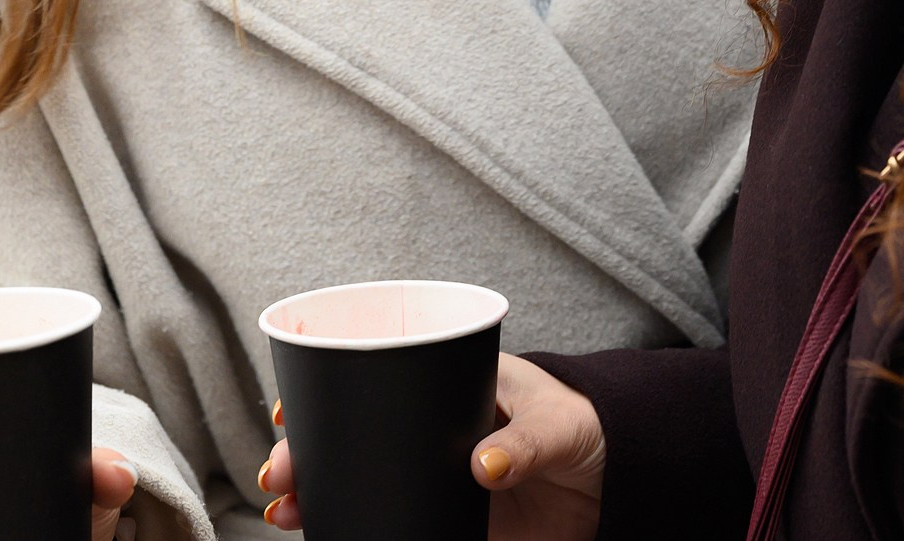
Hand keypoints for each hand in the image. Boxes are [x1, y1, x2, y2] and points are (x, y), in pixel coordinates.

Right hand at [258, 355, 604, 540]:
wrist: (623, 480)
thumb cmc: (592, 426)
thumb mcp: (560, 423)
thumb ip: (525, 442)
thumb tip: (483, 467)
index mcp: (450, 385)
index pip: (373, 378)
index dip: (323, 394)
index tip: (287, 413)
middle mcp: (432, 430)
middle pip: (353, 437)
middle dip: (307, 453)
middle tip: (279, 474)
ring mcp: (437, 476)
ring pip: (363, 483)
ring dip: (320, 495)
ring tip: (286, 511)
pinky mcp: (452, 521)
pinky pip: (397, 524)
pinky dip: (362, 530)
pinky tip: (330, 535)